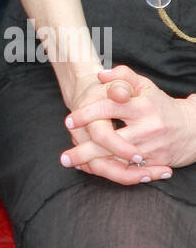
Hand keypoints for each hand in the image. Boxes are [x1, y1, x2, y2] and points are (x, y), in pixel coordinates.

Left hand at [62, 64, 195, 172]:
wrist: (193, 129)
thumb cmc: (160, 104)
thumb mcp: (144, 85)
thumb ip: (122, 76)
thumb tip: (100, 75)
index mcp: (142, 106)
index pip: (109, 108)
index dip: (87, 114)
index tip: (69, 121)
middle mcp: (147, 128)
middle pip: (110, 141)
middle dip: (85, 149)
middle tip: (65, 155)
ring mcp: (151, 148)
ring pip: (118, 160)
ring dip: (93, 164)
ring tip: (73, 164)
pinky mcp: (155, 164)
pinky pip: (129, 171)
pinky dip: (110, 172)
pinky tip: (92, 170)